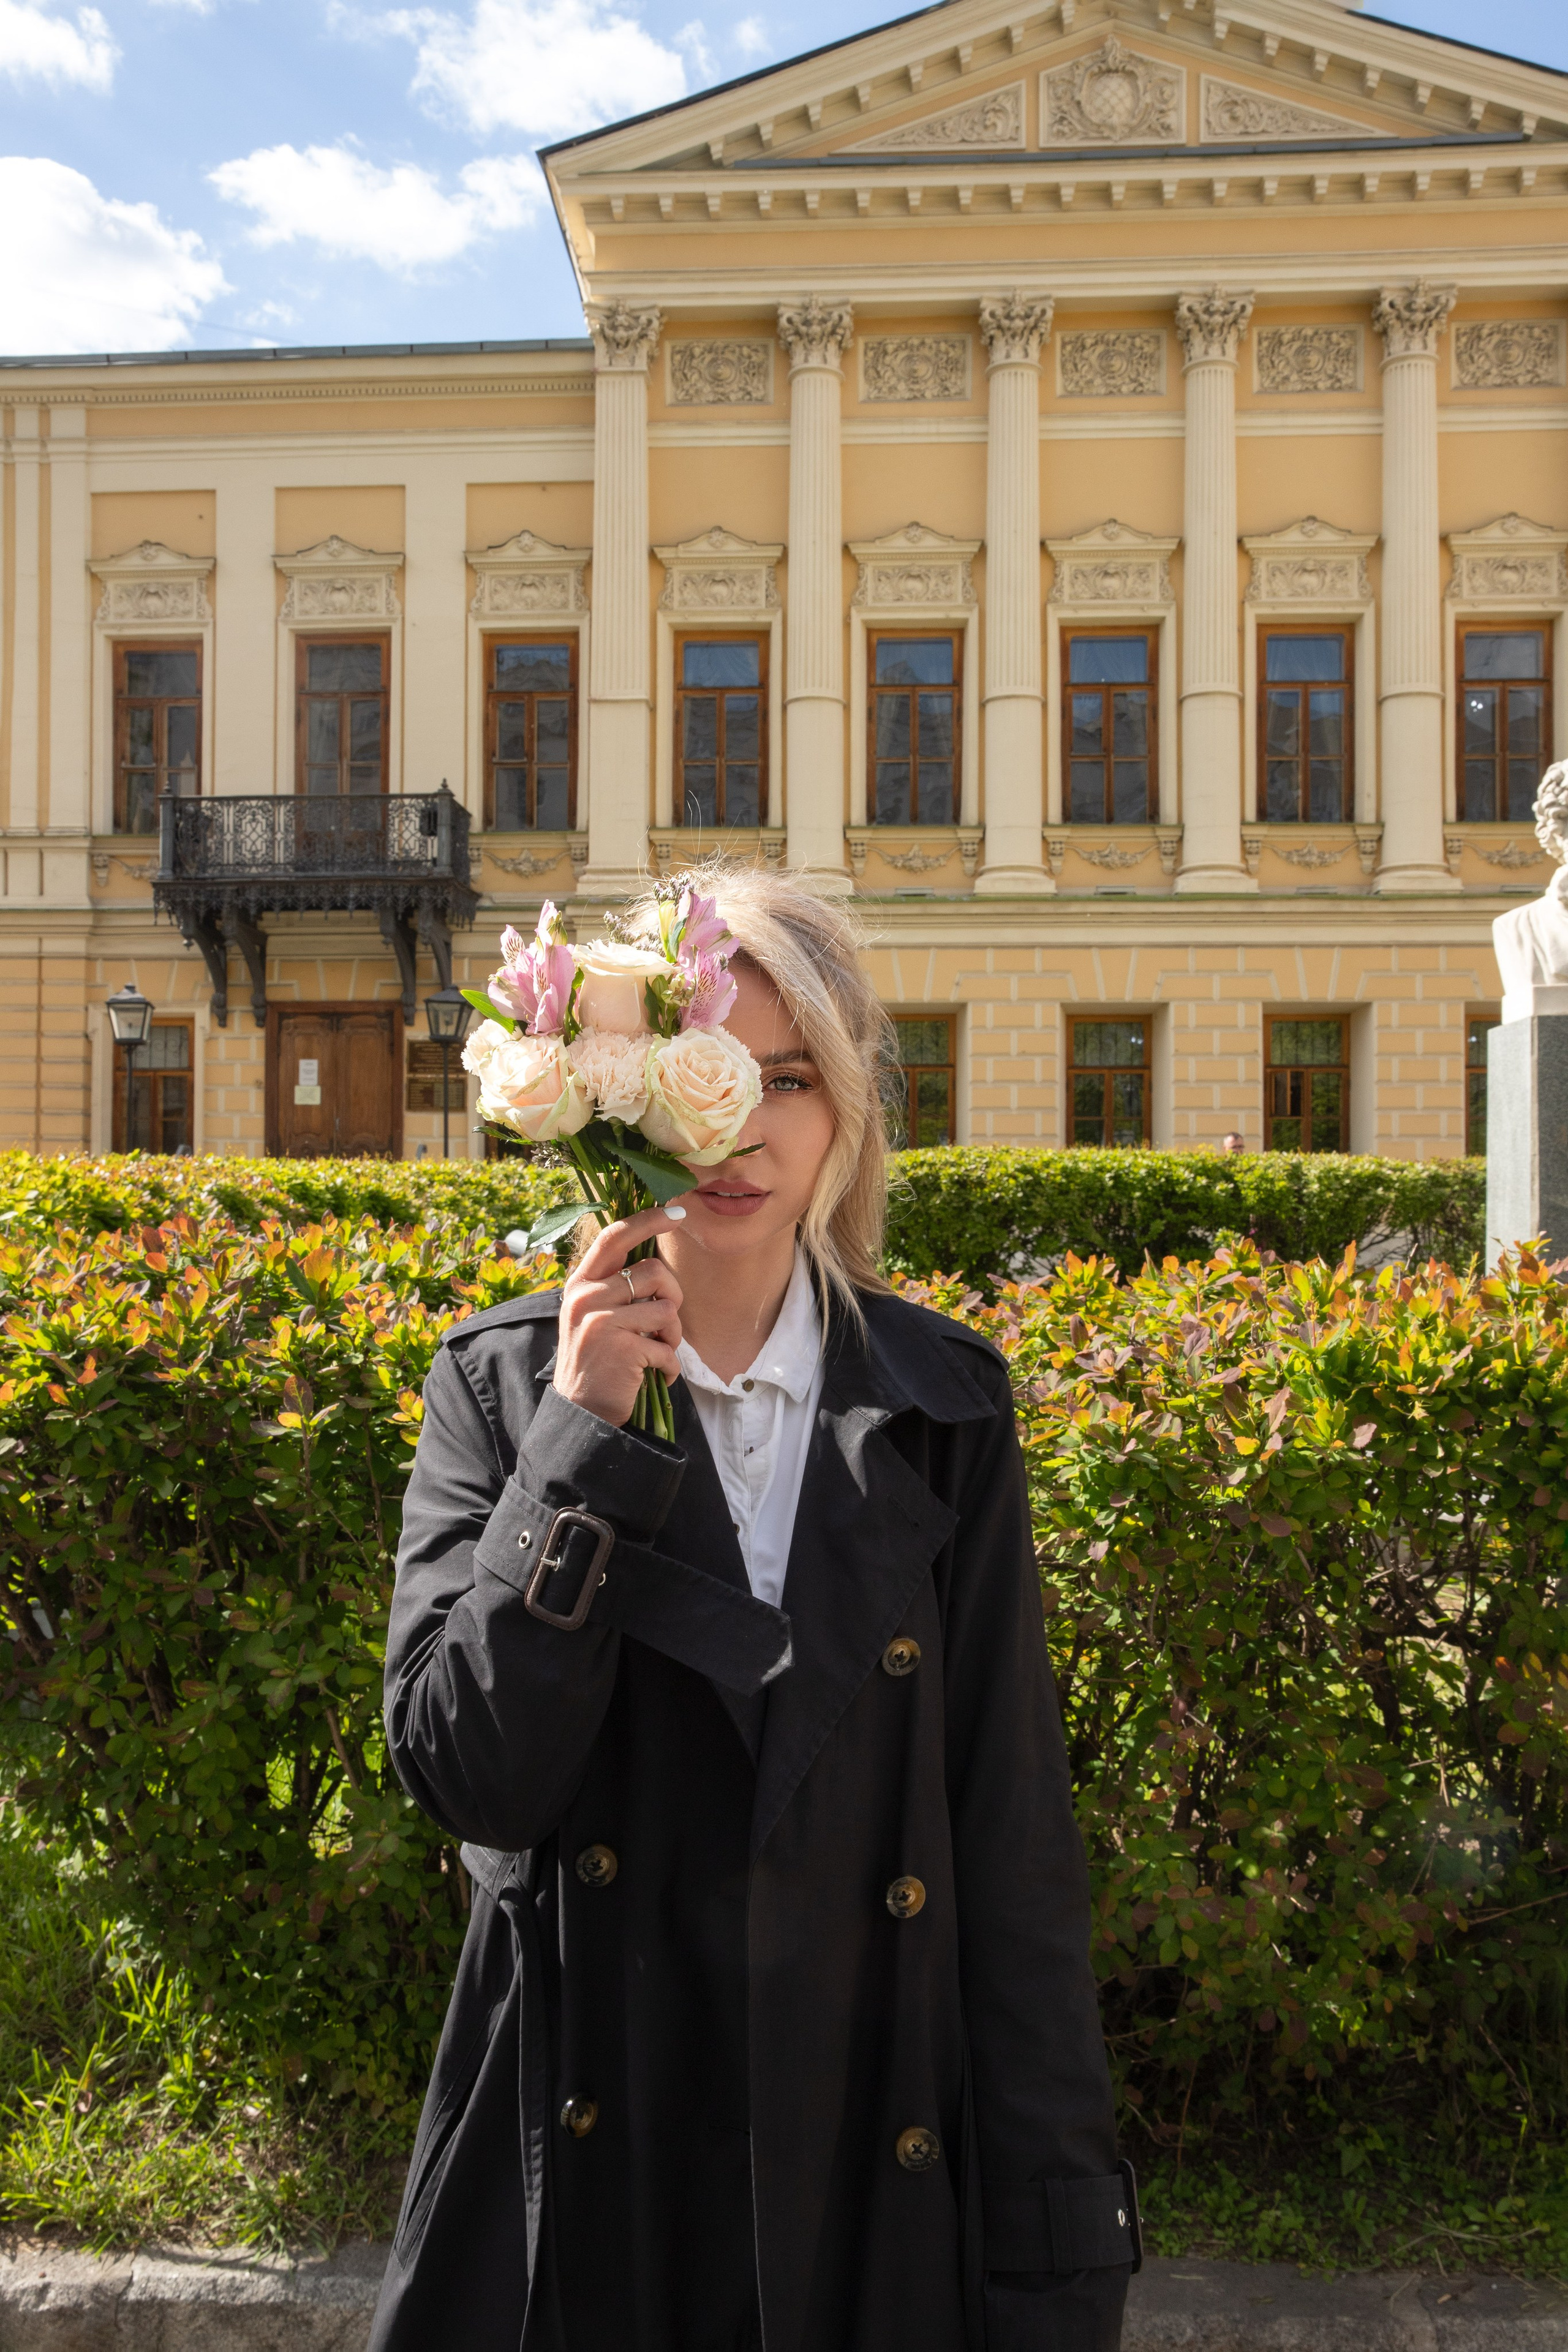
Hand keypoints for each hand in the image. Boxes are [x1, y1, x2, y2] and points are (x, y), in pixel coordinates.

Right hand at [553, 1207, 684, 1429]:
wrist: (582, 1413)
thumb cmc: (597, 1362)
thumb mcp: (594, 1316)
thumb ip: (616, 1287)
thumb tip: (656, 1261)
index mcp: (580, 1284)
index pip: (614, 1237)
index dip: (648, 1220)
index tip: (677, 1212)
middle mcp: (586, 1297)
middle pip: (654, 1271)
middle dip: (672, 1296)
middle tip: (664, 1323)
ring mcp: (601, 1321)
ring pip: (666, 1310)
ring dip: (671, 1337)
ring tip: (655, 1353)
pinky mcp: (621, 1348)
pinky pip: (668, 1347)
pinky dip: (670, 1365)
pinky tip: (655, 1375)